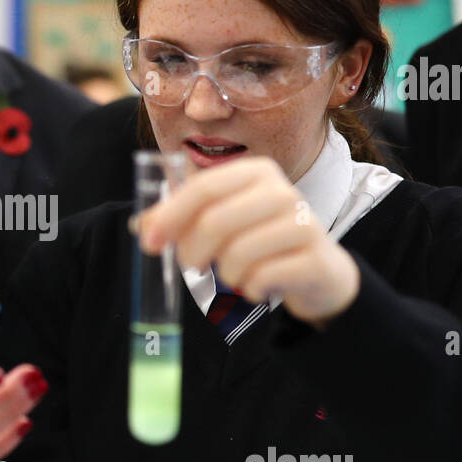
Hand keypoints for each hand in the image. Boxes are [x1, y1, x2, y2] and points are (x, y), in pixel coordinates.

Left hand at [138, 156, 359, 328]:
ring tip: (235, 274)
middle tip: (193, 265)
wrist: (319, 270)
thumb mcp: (223, 221)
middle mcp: (282, 191)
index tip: (149, 242)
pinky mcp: (315, 259)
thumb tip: (141, 226)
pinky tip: (260, 285)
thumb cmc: (261, 240)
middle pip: (215, 222)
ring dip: (226, 274)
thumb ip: (182, 219)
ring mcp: (304, 223)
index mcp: (256, 172)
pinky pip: (261, 279)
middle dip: (192, 251)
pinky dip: (250, 289)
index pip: (202, 188)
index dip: (170, 216)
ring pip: (237, 255)